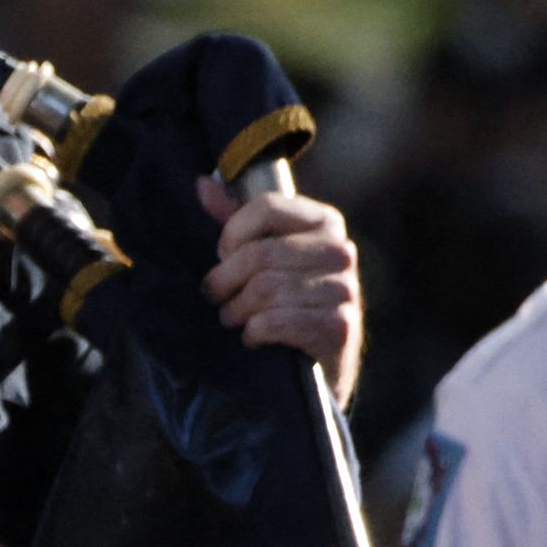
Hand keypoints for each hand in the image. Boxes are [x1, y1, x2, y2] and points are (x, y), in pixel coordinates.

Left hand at [196, 175, 366, 402]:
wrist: (320, 363)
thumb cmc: (286, 299)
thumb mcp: (263, 255)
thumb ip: (236, 220)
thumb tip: (201, 183)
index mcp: (325, 221)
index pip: (267, 206)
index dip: (232, 233)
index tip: (223, 256)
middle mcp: (341, 250)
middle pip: (260, 253)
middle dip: (225, 279)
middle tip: (217, 296)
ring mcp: (345, 288)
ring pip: (266, 289)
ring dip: (237, 310)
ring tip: (233, 317)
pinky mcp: (340, 326)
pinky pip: (279, 321)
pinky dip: (255, 332)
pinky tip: (253, 336)